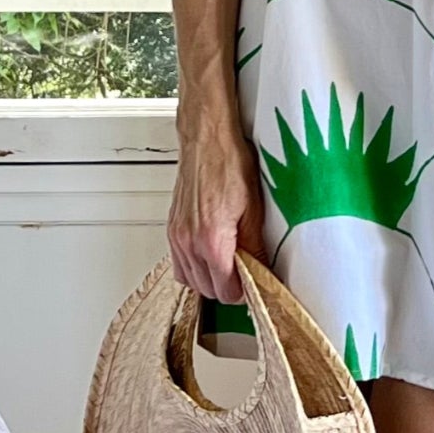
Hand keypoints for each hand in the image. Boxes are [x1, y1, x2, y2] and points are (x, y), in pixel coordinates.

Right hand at [167, 124, 270, 301]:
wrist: (206, 140)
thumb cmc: (229, 164)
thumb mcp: (254, 208)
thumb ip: (255, 246)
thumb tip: (261, 270)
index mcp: (212, 242)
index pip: (226, 291)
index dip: (244, 291)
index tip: (255, 282)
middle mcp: (189, 243)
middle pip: (208, 290)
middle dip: (229, 287)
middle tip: (247, 272)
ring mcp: (177, 237)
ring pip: (191, 281)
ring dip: (211, 280)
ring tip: (230, 264)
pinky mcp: (172, 229)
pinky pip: (179, 265)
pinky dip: (194, 269)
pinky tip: (209, 256)